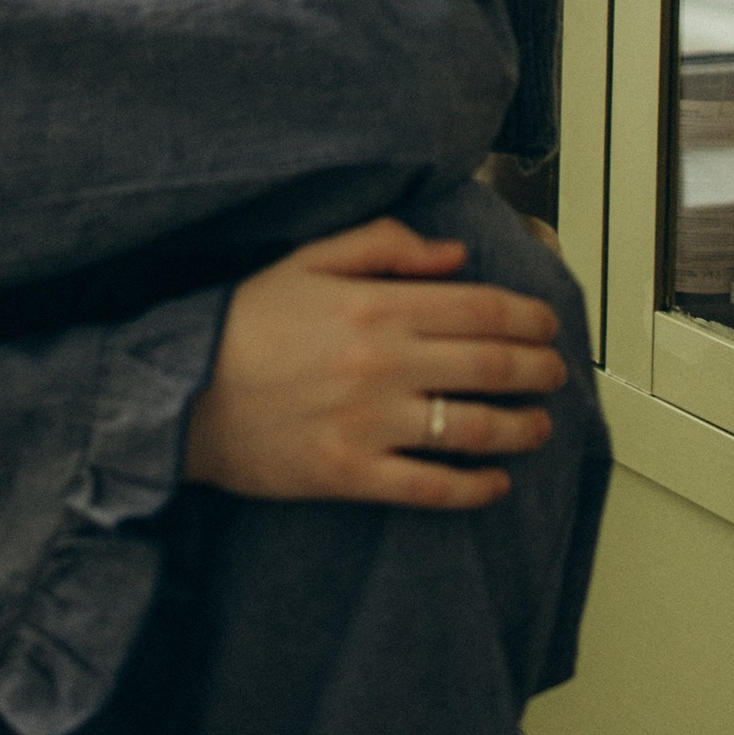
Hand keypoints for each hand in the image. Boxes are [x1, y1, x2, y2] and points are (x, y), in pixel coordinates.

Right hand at [183, 216, 567, 508]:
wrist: (176, 395)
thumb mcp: (305, 261)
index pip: (480, 308)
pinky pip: (432, 488)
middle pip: (491, 366)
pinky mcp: (352, 474)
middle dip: (540, 370)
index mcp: (374, 306)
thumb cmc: (240, 323)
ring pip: (474, 428)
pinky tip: (495, 483)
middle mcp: (384, 364)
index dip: (529, 317)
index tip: (548, 325)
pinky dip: (474, 488)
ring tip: (539, 426)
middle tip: (556, 373)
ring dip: (522, 427)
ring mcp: (371, 424)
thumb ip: (383, 246)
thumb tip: (454, 255)